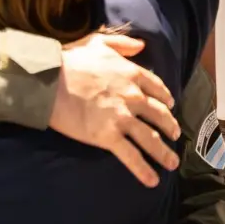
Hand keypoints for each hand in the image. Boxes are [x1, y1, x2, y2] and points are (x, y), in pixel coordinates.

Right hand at [50, 33, 179, 186]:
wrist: (50, 81)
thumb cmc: (70, 61)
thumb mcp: (98, 42)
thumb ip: (122, 43)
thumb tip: (141, 45)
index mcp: (132, 74)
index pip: (157, 89)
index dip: (165, 99)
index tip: (170, 106)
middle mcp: (133, 97)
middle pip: (159, 115)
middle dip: (170, 126)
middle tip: (174, 135)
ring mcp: (122, 118)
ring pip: (151, 139)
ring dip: (164, 153)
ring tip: (172, 162)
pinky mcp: (108, 137)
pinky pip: (131, 156)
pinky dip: (143, 170)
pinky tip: (152, 181)